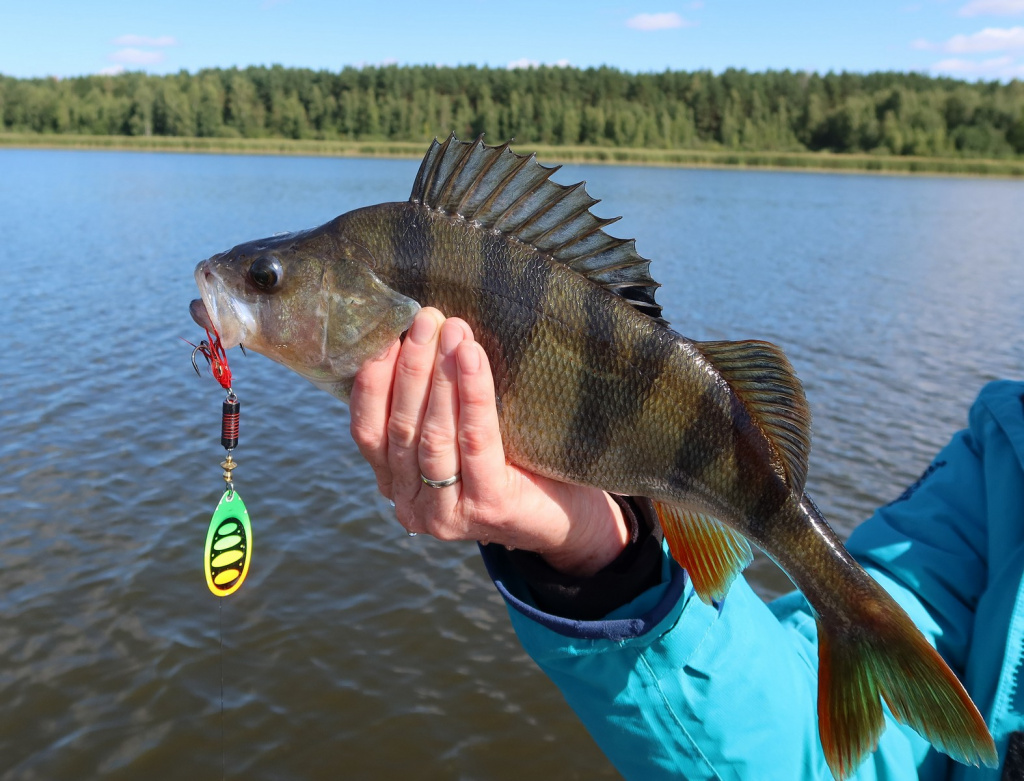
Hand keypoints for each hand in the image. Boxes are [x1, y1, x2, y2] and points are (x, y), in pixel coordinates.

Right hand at [349, 308, 629, 576]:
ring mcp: (446, 514)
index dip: (373, 380)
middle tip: (427, 318)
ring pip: (433, 435)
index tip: (386, 333)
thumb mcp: (458, 438)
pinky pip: (474, 440)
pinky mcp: (487, 507)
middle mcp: (411, 506)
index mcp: (395, 485)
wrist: (567, 517)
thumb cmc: (511, 464)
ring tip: (453, 331)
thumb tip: (423, 333)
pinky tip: (472, 358)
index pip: (367, 431)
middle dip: (412, 366)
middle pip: (399, 428)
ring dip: (440, 375)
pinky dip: (472, 394)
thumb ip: (430, 408)